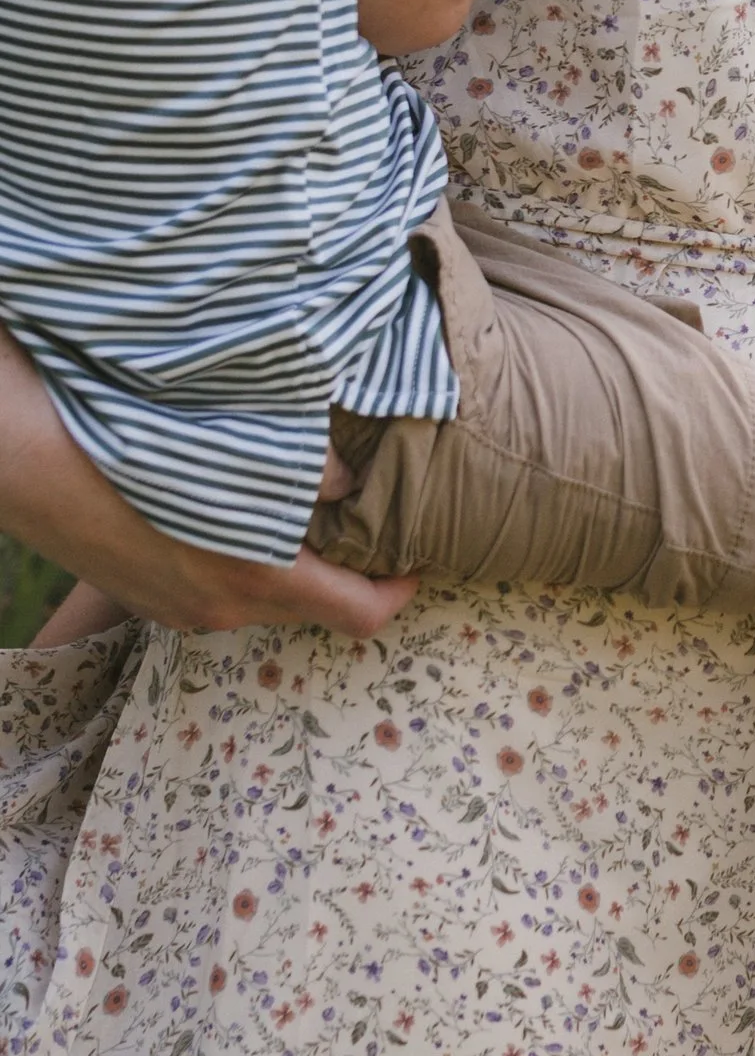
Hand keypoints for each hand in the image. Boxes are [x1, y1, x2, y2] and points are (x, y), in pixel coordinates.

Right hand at [0, 323, 416, 641]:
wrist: (23, 457)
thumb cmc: (132, 441)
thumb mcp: (242, 444)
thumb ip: (314, 469)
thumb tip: (357, 480)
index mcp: (259, 579)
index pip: (364, 615)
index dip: (401, 588)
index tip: (415, 555)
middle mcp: (222, 611)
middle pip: (313, 604)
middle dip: (342, 566)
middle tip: (356, 512)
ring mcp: (176, 611)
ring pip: (261, 594)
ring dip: (285, 559)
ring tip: (287, 498)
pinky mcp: (140, 598)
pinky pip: (213, 586)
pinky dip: (237, 557)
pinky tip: (224, 505)